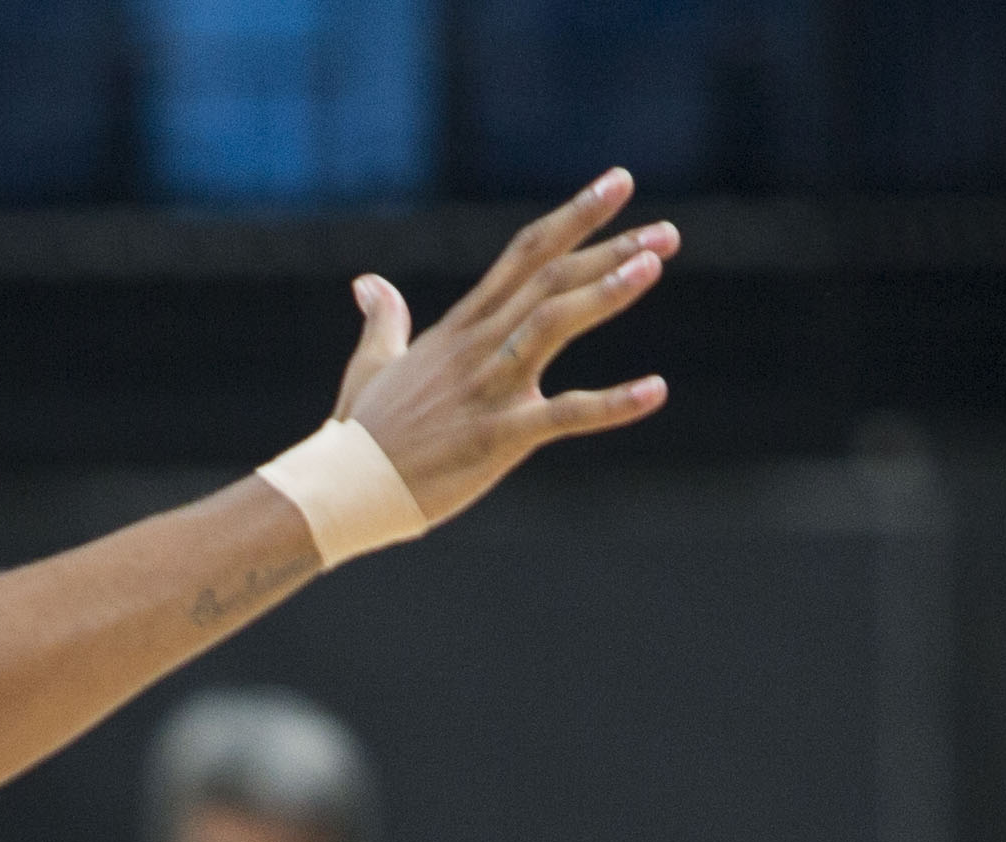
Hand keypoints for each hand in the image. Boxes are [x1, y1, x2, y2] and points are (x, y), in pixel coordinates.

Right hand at [323, 174, 675, 527]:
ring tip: (651, 266)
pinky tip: (655, 391)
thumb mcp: (368, 368)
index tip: (619, 184)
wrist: (338, 492)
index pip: (523, 256)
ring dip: (603, 293)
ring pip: (551, 325)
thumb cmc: (356, 438)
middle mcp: (477, 349)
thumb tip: (369, 284)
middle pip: (549, 280)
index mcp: (457, 331)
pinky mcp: (496, 438)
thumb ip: (382, 322)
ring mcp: (487, 391)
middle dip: (610, 250)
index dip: (575, 216)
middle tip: (667, 233)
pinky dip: (612, 405)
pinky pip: (563, 415)